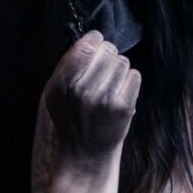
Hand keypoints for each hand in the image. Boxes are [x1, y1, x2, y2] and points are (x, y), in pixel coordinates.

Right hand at [42, 30, 141, 169]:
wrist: (86, 153)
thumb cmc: (72, 118)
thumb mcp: (56, 92)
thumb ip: (67, 65)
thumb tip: (88, 39)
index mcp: (63, 84)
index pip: (85, 46)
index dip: (95, 40)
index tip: (96, 44)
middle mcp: (83, 90)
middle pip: (108, 50)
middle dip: (108, 55)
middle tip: (103, 69)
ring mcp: (105, 99)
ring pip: (123, 62)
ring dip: (119, 69)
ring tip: (110, 84)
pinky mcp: (123, 107)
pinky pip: (135, 76)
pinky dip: (130, 81)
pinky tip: (121, 92)